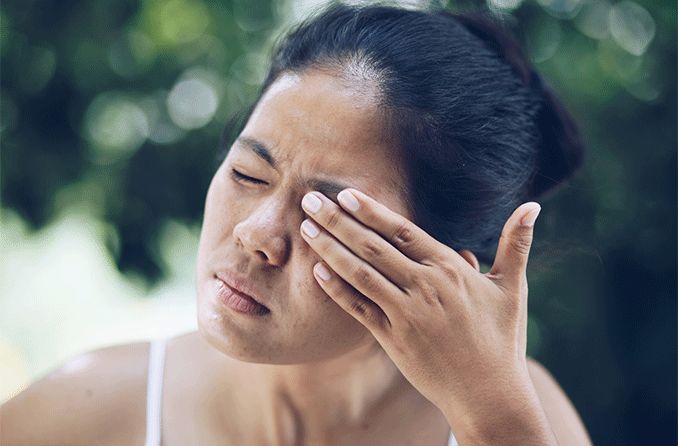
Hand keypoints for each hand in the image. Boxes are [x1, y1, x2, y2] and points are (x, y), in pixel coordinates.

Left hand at [299, 187, 541, 414]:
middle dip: (338, 221)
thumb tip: (534, 206)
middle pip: (373, 247)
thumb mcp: (512, 288)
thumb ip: (516, 244)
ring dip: (330, 249)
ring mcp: (406, 315)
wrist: (489, 394)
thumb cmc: (501, 338)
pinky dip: (338, 290)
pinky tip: (318, 272)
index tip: (346, 194)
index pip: (404, 232)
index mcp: (450, 270)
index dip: (372, 212)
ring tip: (306, 229)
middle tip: (310, 199)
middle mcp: (425, 288)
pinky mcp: (394, 340)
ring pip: (361, 275)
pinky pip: (360, 310)